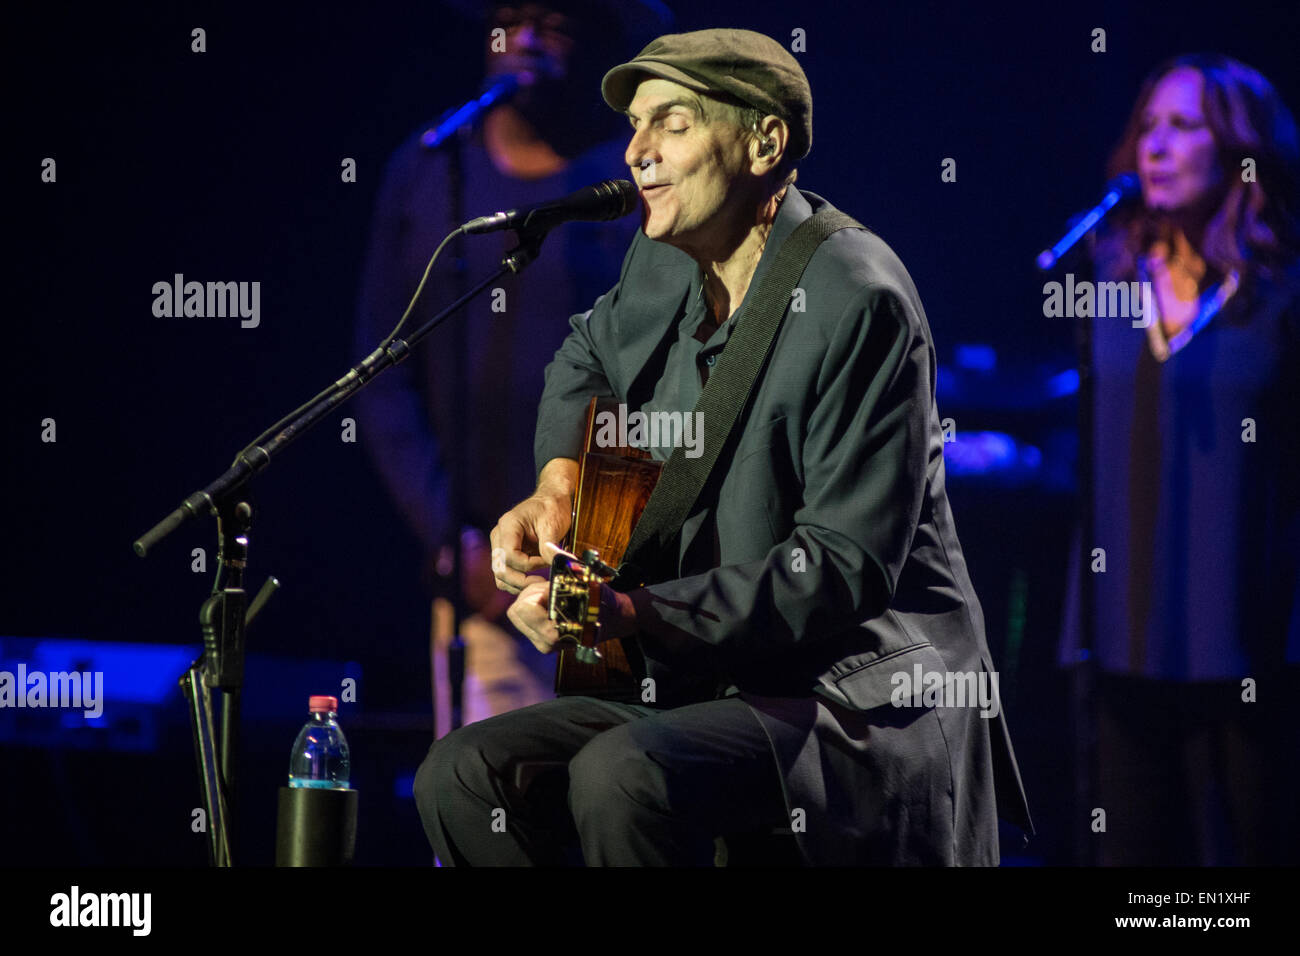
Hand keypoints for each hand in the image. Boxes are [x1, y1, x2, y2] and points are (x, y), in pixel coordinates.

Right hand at [489, 460, 575, 594]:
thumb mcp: (553, 525)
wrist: (551, 499)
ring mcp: (500, 546)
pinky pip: (506, 573)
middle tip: (542, 583)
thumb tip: (557, 566)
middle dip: (521, 581)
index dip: (528, 565)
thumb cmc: (551, 507)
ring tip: (539, 583)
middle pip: (500, 569)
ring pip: (500, 575)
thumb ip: (551, 548)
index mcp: (508, 525)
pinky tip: (534, 580)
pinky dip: (518, 582)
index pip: (509, 555)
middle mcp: (499, 536)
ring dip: (518, 584)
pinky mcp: (507, 553)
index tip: (546, 561)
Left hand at [506, 570, 638, 654]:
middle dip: (532, 596)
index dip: (538, 592)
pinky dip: (532, 606)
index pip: (525, 608)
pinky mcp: (538, 639)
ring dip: (532, 600)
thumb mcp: (587, 578)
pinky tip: (549, 603)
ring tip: (552, 596)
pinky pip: (521, 617)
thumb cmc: (600, 599)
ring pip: (517, 612)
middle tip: (552, 590)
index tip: (553, 588)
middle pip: (517, 609)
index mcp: (556, 633)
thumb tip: (547, 546)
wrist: (611, 618)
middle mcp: (547, 642)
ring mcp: (542, 643)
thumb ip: (566, 564)